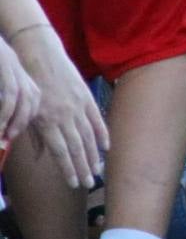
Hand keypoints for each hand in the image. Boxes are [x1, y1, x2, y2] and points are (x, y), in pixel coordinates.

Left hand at [8, 26, 107, 188]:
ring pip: (88, 136)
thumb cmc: (29, 82)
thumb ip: (33, 133)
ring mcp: (77, 107)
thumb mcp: (26, 109)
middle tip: (89, 184)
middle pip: (77, 148)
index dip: (68, 169)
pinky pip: (96, 119)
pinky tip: (106, 147)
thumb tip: (39, 155)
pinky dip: (102, 134)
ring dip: (93, 156)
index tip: (73, 183)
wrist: (40, 54)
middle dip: (83, 168)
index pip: (61, 151)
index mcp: (46, 120)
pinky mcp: (86, 97)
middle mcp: (64, 116)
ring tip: (97, 171)